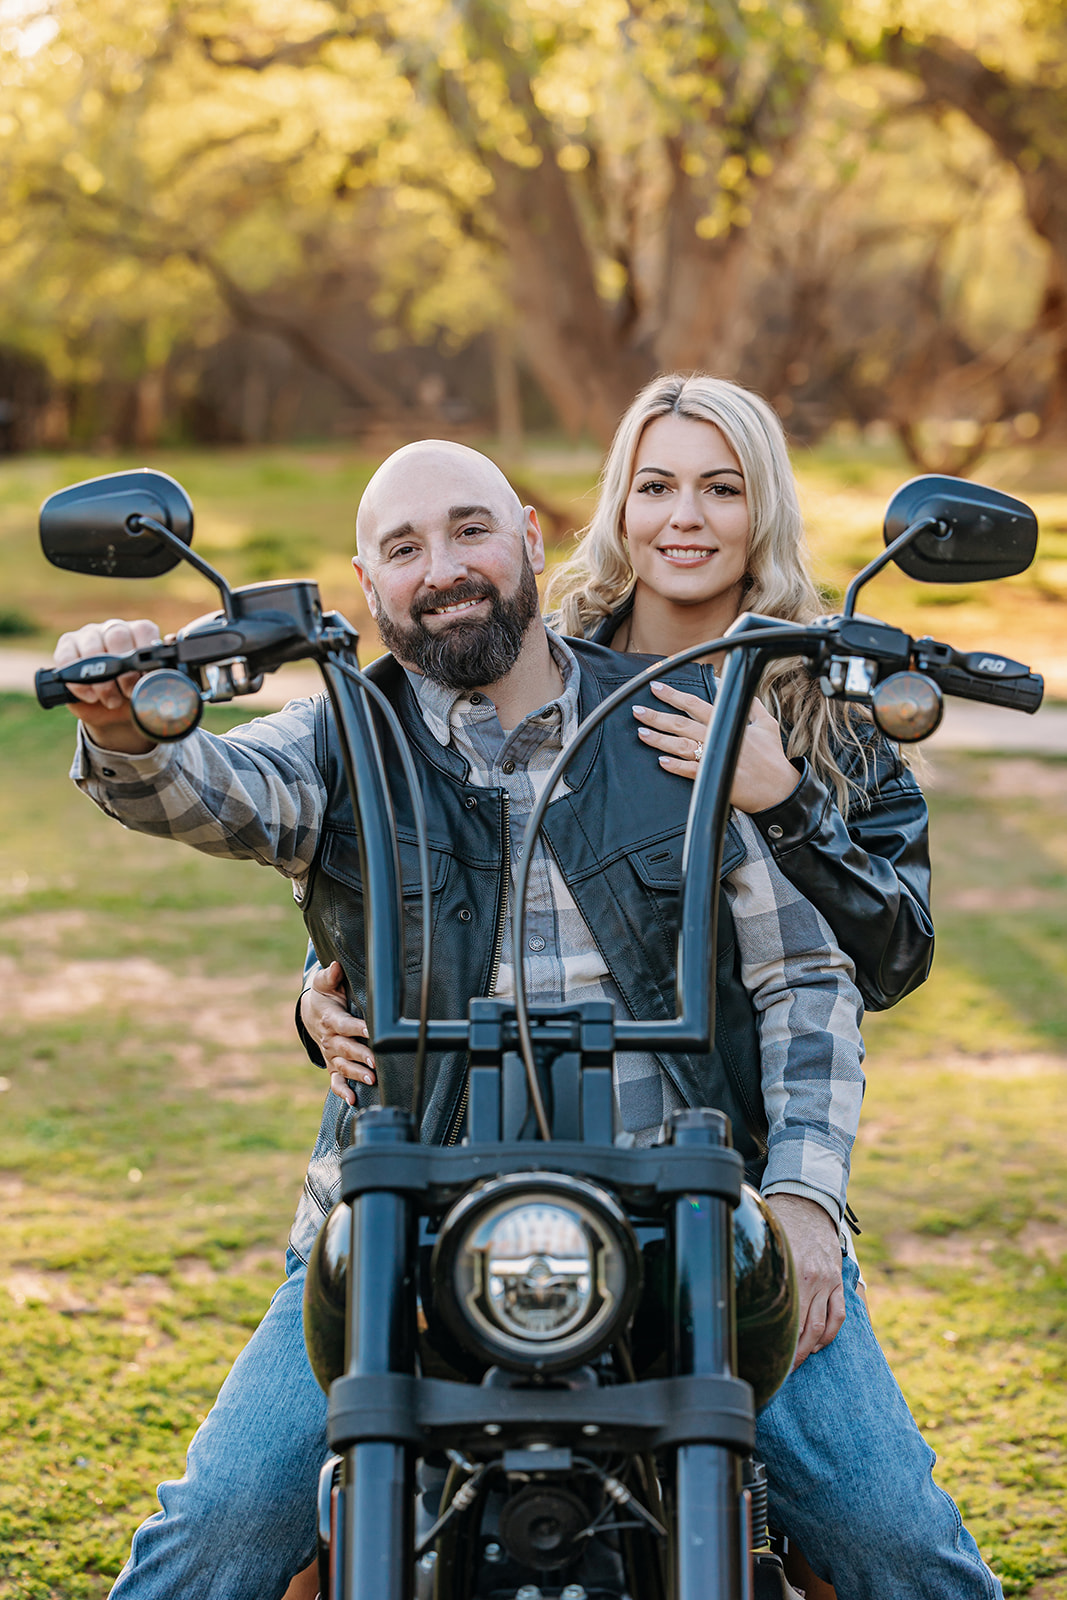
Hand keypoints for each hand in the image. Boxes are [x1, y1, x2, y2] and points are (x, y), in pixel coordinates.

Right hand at [54, 618, 160, 752]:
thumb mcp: (152, 686)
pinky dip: (79, 681)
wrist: (112, 713)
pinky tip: (90, 696)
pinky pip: (67, 656)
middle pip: (117, 635)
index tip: (147, 678)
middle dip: (124, 670)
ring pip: (92, 646)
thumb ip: (164, 668)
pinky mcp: (67, 646)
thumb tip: (173, 649)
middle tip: (129, 692)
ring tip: (110, 700)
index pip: (143, 629)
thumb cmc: (135, 694)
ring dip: (102, 680)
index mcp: (139, 632)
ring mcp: (89, 634)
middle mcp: (114, 628)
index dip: (145, 655)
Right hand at [301, 961, 377, 1104]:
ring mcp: (331, 1054)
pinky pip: (335, 1080)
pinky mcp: (333, 1064)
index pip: (344, 1024)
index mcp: (329, 1019)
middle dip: (361, 1055)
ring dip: (357, 1073)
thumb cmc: (323, 995)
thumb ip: (329, 976)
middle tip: (376, 1061)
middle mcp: (330, 1039)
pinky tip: (352, 1100)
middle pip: (346, 1048)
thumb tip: (335, 967)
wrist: (310, 1013)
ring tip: (371, 1079)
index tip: (370, 1029)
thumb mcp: (323, 983)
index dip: (356, 1027)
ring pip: (344, 1066)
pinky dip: (342, 1091)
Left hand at [632, 682, 799, 812]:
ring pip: (681, 746)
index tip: (655, 687)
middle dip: (657, 715)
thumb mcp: (767, 724)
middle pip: (681, 724)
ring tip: (641, 732)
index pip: (695, 705)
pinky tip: (660, 761)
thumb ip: (750, 704)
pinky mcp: (714, 778)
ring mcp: (714, 759)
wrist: (778, 789)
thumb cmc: (772, 756)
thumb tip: (738, 688)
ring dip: (659, 739)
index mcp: (727, 723)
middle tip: (637, 709)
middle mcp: (718, 738)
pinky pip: (690, 771)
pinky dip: (675, 766)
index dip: (674, 696)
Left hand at [765, 1194, 845, 1368]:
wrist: (808, 1204)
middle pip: (805, 1331)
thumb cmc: (780, 1225)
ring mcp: (829, 1282)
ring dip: (811, 1350)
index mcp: (793, 1274)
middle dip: (794, 1355)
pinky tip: (820, 1344)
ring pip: (822, 1328)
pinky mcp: (838, 1281)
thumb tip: (730, 1291)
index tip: (767, 1358)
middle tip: (782, 1369)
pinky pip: (839, 1315)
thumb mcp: (767, 1247)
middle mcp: (813, 1281)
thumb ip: (757, 1270)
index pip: (786, 1320)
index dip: (778, 1344)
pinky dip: (831, 1334)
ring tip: (798, 1361)